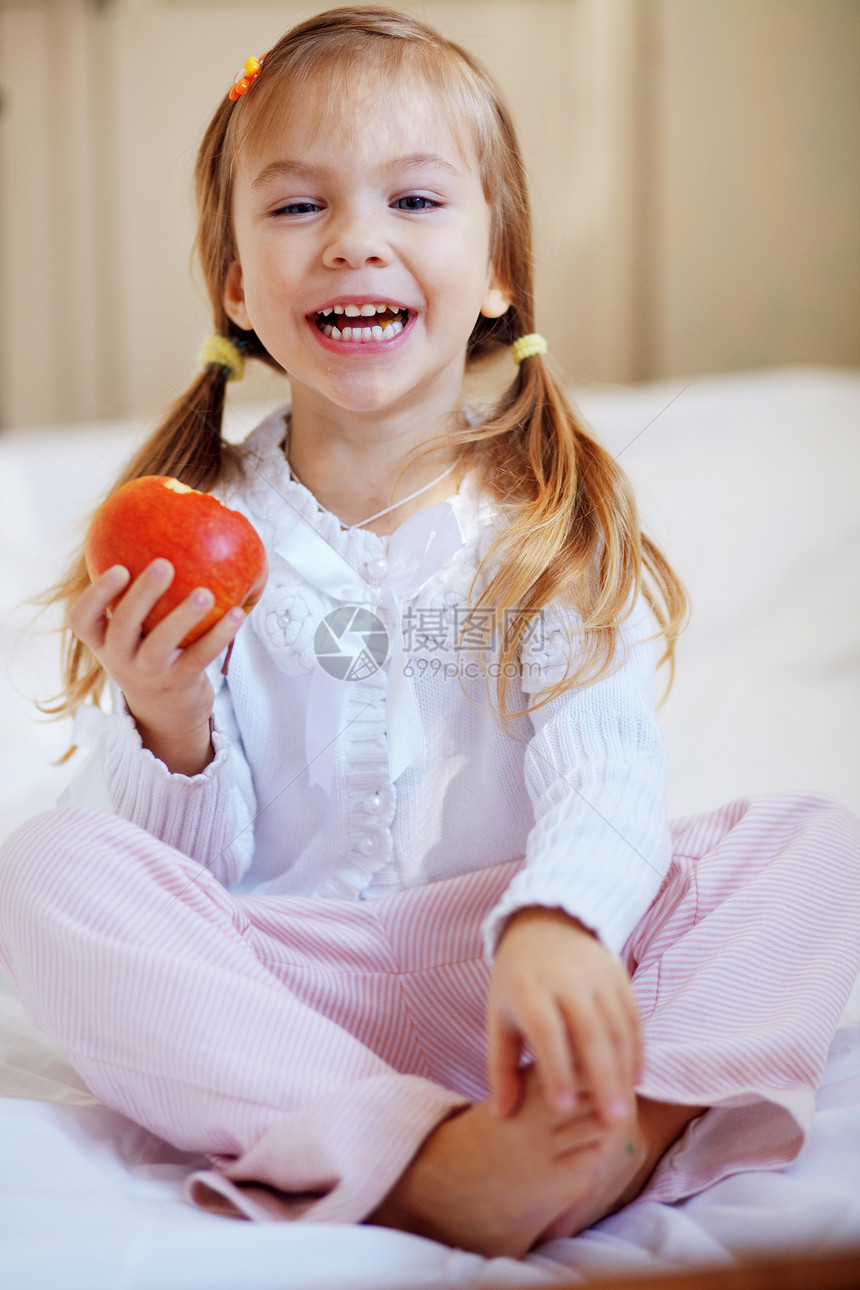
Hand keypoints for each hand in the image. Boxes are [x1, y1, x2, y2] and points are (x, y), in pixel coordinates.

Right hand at [70, 560, 244, 774]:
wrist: (166, 714)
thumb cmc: (151, 655)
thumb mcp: (135, 634)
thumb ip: (140, 598)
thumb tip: (166, 536)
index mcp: (103, 642)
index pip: (82, 620)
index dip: (95, 595)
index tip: (118, 568)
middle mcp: (120, 659)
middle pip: (122, 627)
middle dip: (141, 595)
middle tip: (164, 564)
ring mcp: (149, 674)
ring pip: (161, 644)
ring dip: (183, 616)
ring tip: (206, 593)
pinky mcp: (180, 683)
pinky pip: (199, 656)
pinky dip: (219, 635)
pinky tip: (237, 613)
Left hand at [487, 906, 642, 1126]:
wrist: (546, 925)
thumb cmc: (517, 982)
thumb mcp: (499, 1016)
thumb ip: (501, 1067)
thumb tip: (501, 1118)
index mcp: (530, 989)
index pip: (546, 1031)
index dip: (555, 1068)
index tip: (561, 1108)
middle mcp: (567, 981)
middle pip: (590, 1033)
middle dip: (602, 1080)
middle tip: (609, 1123)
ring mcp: (598, 976)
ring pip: (617, 1028)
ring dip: (624, 1072)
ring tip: (622, 1113)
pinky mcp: (619, 976)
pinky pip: (633, 1017)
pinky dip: (637, 1050)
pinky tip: (636, 1081)